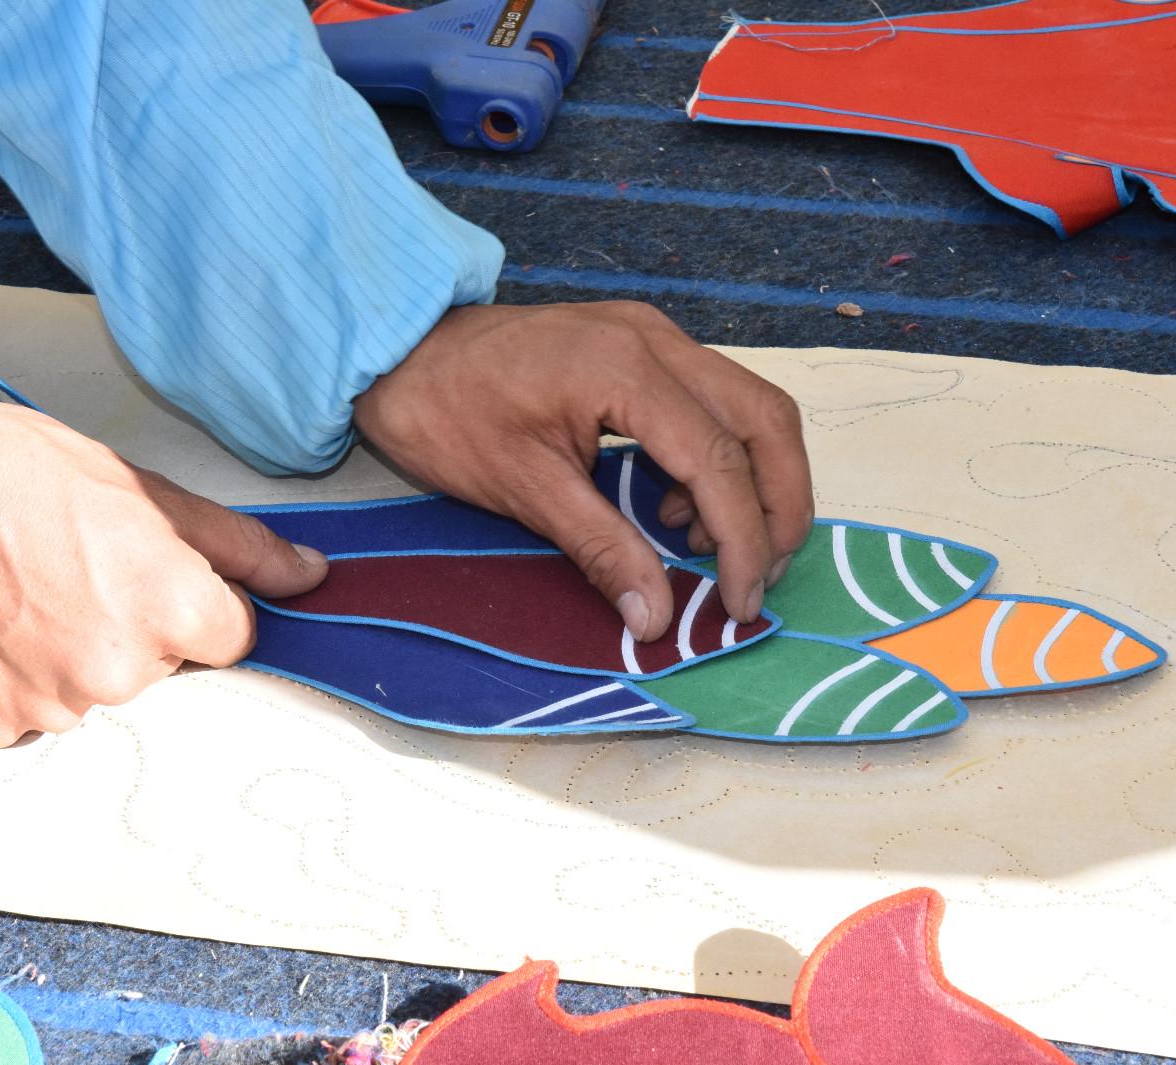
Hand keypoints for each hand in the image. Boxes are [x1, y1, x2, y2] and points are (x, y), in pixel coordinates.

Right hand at [0, 387, 327, 748]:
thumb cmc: (24, 473)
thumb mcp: (153, 492)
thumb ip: (244, 548)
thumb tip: (310, 575)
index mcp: (176, 611)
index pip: (233, 638)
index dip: (196, 601)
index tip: (149, 572)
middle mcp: (124, 672)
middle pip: (163, 667)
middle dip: (135, 626)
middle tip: (75, 569)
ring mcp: (55, 706)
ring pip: (95, 691)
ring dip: (73, 654)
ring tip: (25, 590)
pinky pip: (30, 712)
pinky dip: (16, 677)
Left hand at [353, 301, 811, 641]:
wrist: (395, 349)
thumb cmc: (446, 412)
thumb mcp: (524, 492)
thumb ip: (603, 550)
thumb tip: (656, 618)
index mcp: (628, 369)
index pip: (720, 463)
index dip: (745, 541)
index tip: (741, 603)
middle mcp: (657, 339)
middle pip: (765, 420)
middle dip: (780, 505)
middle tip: (762, 574)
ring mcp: (653, 335)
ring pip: (749, 406)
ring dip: (754, 481)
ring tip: (708, 546)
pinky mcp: (641, 345)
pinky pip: (713, 400)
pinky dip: (717, 459)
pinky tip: (671, 505)